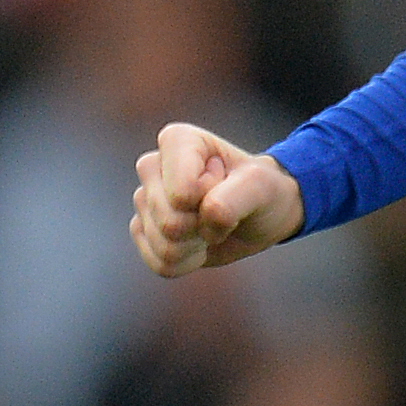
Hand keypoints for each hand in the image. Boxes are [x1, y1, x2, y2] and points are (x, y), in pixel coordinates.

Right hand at [131, 121, 303, 276]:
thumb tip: (204, 217)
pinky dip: (187, 263)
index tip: (225, 184)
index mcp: (176, 141)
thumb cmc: (261, 191)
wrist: (262, 215)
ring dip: (197, 248)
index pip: (182, 192)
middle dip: (204, 228)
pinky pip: (159, 263)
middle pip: (169, 221)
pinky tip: (198, 246)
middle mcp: (152, 167)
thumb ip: (232, 198)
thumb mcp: (260, 187)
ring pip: (164, 246)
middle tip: (222, 212)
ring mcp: (145, 200)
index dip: (211, 199)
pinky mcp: (143, 230)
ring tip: (212, 227)